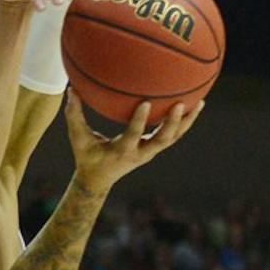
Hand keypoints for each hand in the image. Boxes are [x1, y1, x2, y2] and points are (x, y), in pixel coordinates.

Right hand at [65, 90, 203, 194]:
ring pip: (173, 138)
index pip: (133, 136)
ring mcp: (150, 152)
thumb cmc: (87, 156)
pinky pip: (174, 135)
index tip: (146, 102)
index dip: (140, 121)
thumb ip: (74, 116)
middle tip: (180, 105)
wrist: (98, 180)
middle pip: (162, 141)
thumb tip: (70, 89)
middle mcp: (140, 153)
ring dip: (187, 122)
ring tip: (199, 103)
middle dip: (172, 124)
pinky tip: (195, 105)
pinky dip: (185, 122)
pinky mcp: (154, 149)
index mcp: (122, 151)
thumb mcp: (78, 139)